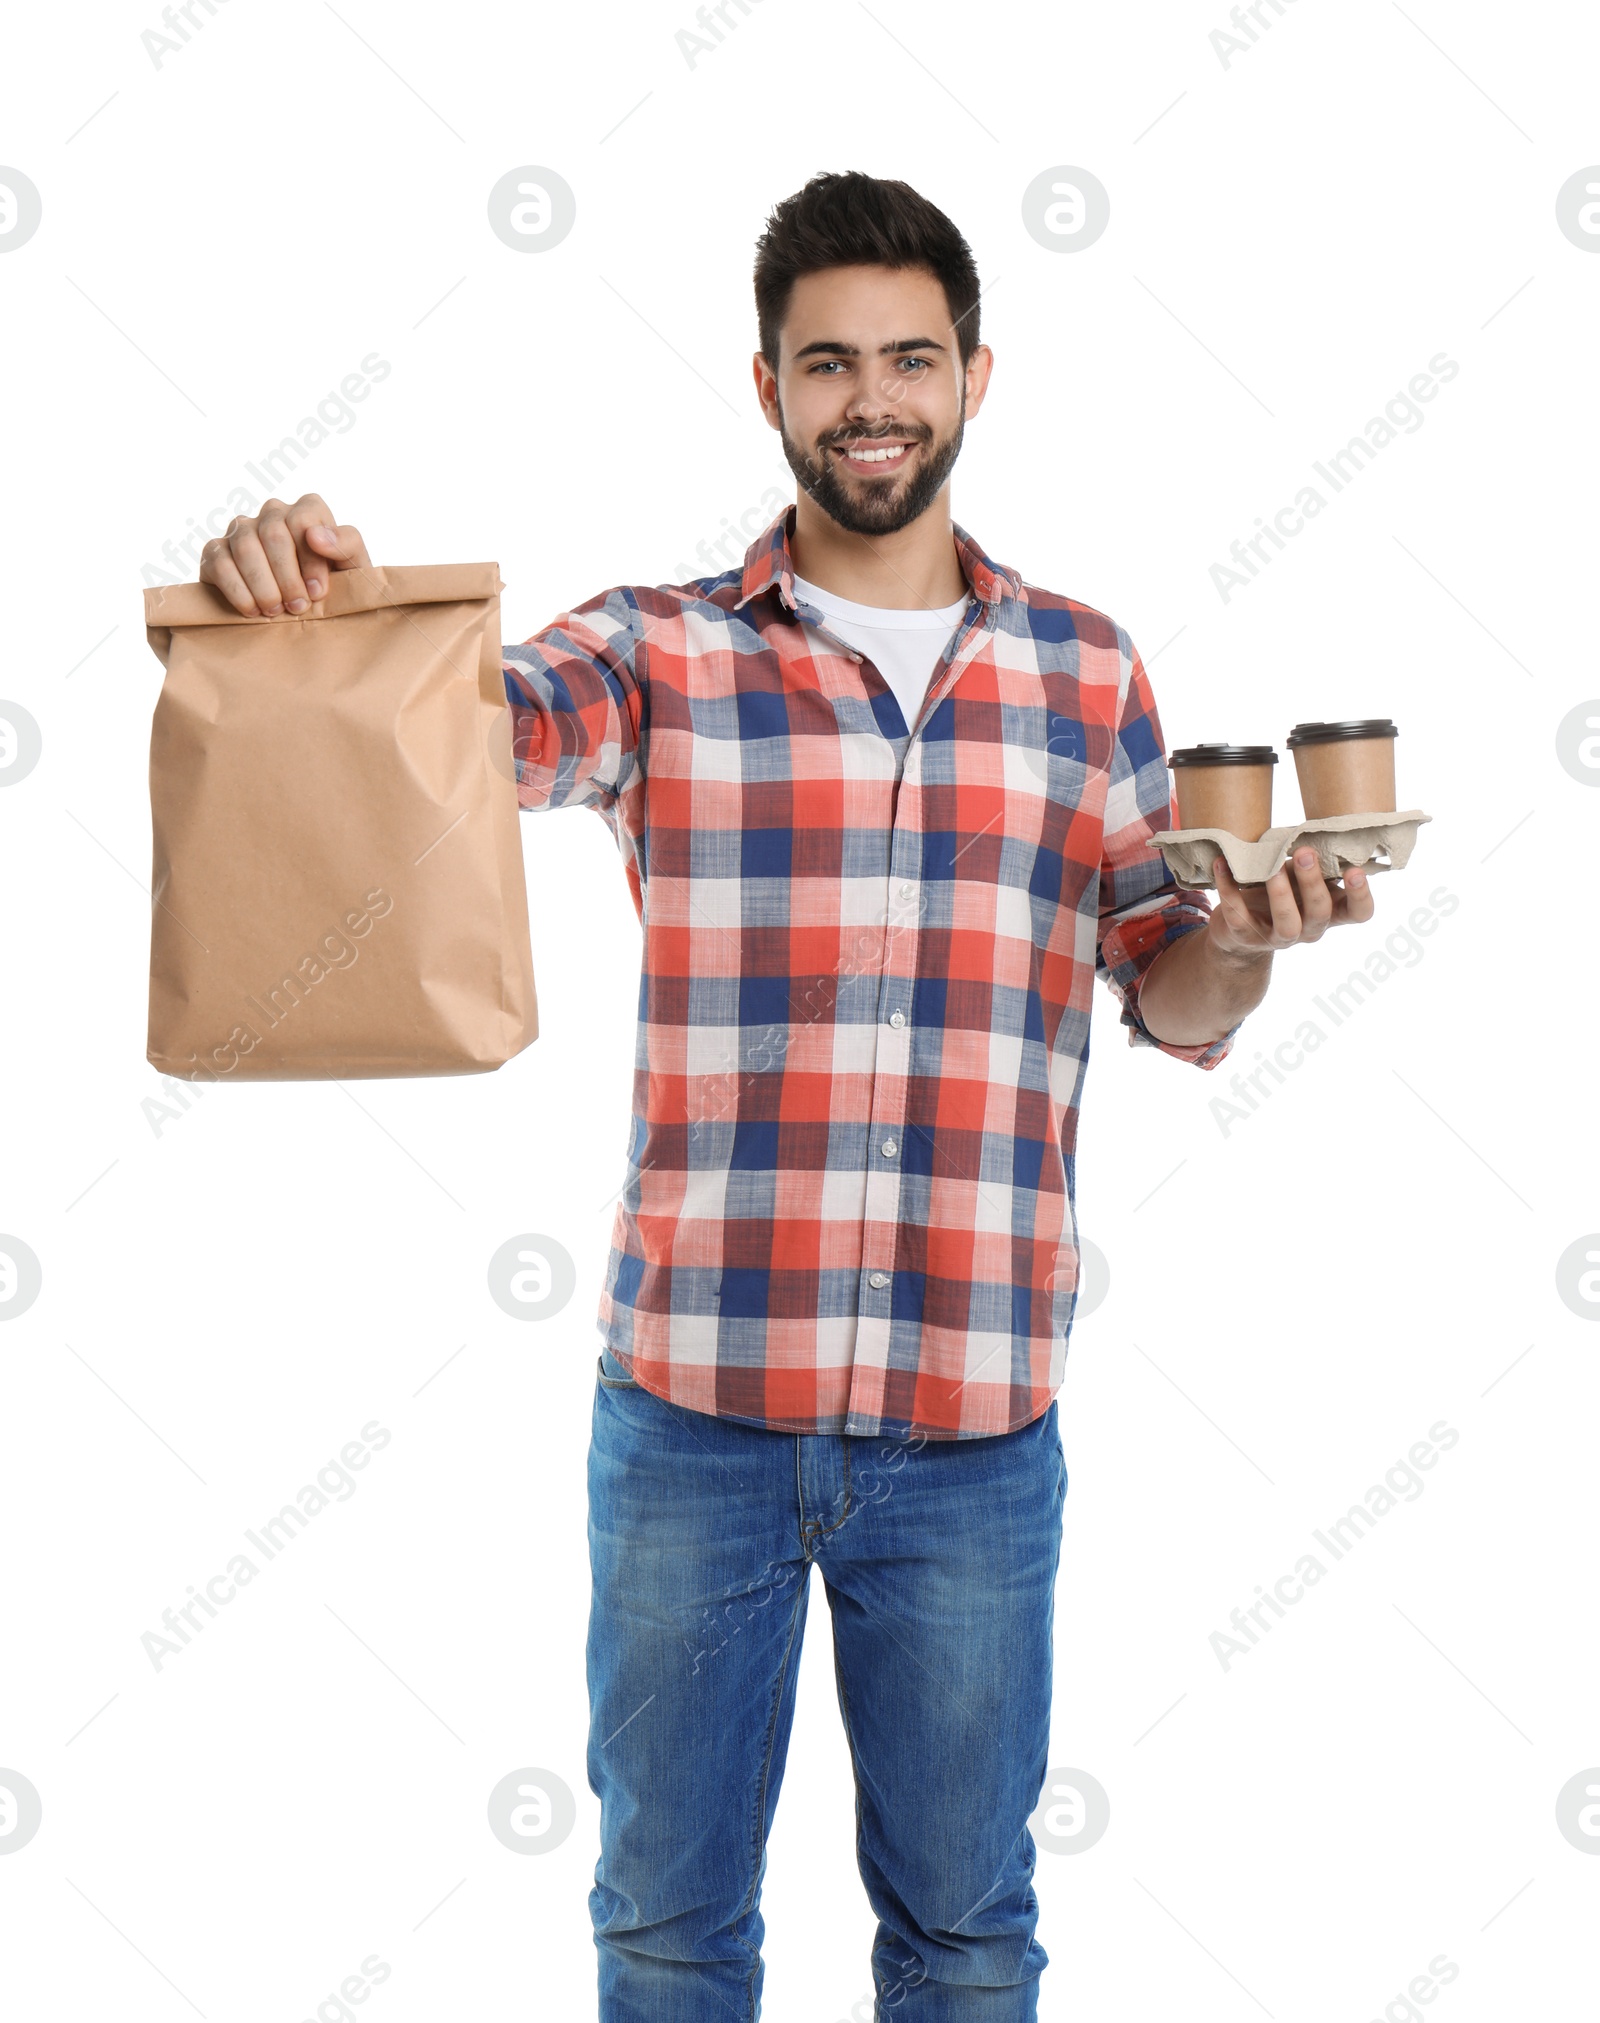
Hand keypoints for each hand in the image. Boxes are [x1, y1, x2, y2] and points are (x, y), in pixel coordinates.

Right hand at [198, 492, 371, 615]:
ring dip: (263, 586)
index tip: (317, 592)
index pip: (303, 520)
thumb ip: (347, 544)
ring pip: (245, 547)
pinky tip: (253, 611)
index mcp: (308, 510)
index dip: (310, 561)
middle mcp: (272, 513)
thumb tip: (315, 535)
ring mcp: (241, 529)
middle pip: (273, 533)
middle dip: (287, 577)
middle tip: (297, 608)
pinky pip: (220, 563)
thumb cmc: (334, 587)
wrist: (305, 613)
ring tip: (276, 611)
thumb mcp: (353, 568)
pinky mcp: (216, 551)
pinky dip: (238, 591)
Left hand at [1207, 846, 1375, 960]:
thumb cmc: (1280, 893)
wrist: (1237, 932)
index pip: (1359, 913)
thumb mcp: (1301, 878)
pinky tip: (1222, 864)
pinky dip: (1229, 888)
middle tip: (1304, 853)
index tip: (1354, 870)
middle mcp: (1309, 929)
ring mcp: (1278, 938)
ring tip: (1272, 868)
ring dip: (1280, 893)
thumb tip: (1319, 827)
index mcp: (1330, 912)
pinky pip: (1238, 914)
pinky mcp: (1246, 937)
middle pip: (1320, 912)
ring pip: (1287, 923)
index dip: (1361, 895)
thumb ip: (1313, 862)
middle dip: (1313, 882)